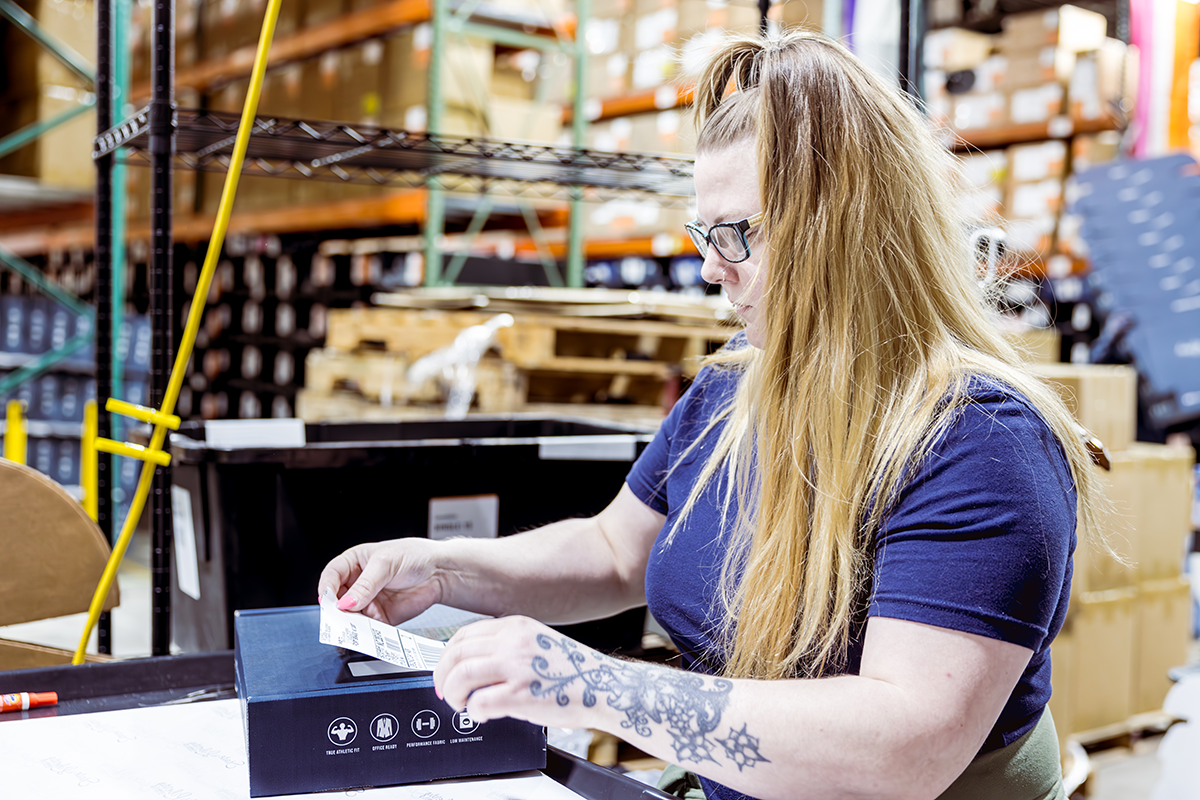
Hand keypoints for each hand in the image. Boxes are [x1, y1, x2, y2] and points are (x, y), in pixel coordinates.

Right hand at [317, 539, 442, 624]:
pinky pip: (367, 628)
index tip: (328, 601)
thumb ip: (366, 585)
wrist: (440, 572)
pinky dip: (365, 633)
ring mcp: (368, 601)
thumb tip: (346, 603)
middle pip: (337, 600)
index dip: (326, 588)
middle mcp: (358, 583)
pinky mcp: (380, 617)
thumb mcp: (387, 564)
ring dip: (350, 624)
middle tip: (339, 618)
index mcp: (354, 563)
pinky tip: (367, 633)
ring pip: (350, 617)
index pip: (331, 575)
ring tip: (354, 628)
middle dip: (336, 610)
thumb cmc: (414, 556)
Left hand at [434, 616, 617, 730]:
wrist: (604, 687)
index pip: (464, 634)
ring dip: (454, 695)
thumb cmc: (576, 671)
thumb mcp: (538, 642)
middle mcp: (513, 642)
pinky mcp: (519, 694)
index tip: (446, 670)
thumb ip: (508, 647)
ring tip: (462, 705)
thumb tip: (476, 666)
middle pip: (456, 654)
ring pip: (461, 676)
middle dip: (443, 676)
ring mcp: (516, 667)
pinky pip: (479, 703)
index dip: (447, 656)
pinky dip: (473, 711)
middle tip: (446, 691)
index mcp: (516, 626)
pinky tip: (483, 715)